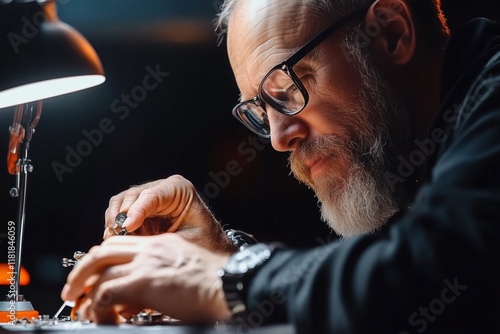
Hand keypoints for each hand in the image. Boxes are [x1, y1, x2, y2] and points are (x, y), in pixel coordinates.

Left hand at [60, 233, 231, 323]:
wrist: (228, 284)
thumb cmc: (213, 282)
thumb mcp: (182, 269)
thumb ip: (157, 275)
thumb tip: (137, 295)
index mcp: (160, 243)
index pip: (119, 244)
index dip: (100, 259)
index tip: (92, 275)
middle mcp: (150, 248)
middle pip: (102, 251)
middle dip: (81, 270)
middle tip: (73, 289)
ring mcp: (146, 263)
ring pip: (100, 271)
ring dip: (85, 292)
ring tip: (81, 308)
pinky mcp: (145, 281)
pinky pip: (107, 291)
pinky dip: (98, 305)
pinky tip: (100, 315)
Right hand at [103, 175, 234, 252]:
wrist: (211, 252)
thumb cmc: (205, 246)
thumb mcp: (187, 242)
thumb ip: (161, 240)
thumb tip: (132, 240)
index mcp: (179, 189)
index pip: (151, 195)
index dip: (136, 211)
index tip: (127, 227)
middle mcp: (162, 189)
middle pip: (131, 196)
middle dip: (121, 218)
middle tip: (118, 238)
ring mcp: (149, 199)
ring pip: (120, 204)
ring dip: (115, 223)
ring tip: (117, 241)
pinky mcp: (141, 211)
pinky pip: (120, 216)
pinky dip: (116, 229)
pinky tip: (120, 243)